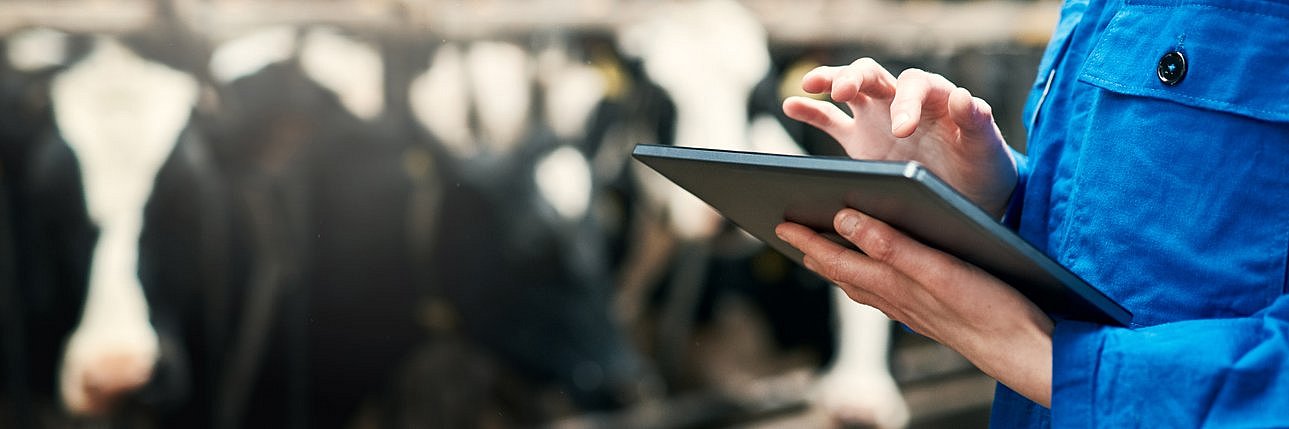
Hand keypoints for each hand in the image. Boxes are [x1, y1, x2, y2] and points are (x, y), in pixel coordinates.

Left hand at [776, 208, 1053, 406]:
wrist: (1027, 352)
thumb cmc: (987, 310)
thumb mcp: (937, 269)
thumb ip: (889, 244)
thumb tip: (843, 221)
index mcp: (892, 284)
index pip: (836, 259)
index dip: (806, 240)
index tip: (779, 223)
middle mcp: (896, 299)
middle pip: (843, 273)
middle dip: (814, 252)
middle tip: (788, 235)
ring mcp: (914, 309)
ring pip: (863, 286)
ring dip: (839, 268)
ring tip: (820, 254)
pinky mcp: (933, 312)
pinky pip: (887, 294)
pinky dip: (869, 280)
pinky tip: (877, 279)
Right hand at [783, 59, 1016, 216]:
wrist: (972, 197)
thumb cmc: (984, 169)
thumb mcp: (986, 149)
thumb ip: (976, 122)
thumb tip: (962, 95)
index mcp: (936, 98)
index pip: (915, 85)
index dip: (906, 102)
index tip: (902, 130)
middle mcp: (903, 101)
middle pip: (873, 75)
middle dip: (855, 78)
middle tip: (843, 90)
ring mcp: (878, 119)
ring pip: (848, 90)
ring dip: (829, 82)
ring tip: (810, 85)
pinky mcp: (861, 142)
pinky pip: (831, 121)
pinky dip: (810, 111)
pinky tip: (791, 105)